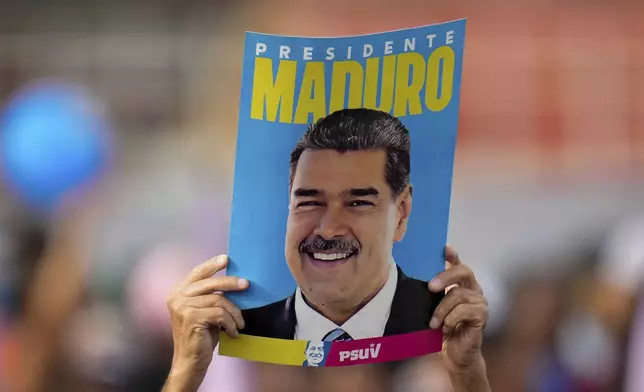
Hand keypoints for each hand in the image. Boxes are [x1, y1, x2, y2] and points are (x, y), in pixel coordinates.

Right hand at [166, 255, 248, 375]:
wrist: (190, 361)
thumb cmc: (201, 336)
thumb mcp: (204, 310)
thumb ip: (210, 295)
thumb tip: (234, 281)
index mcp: (178, 292)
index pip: (197, 273)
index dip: (212, 265)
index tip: (226, 259)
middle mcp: (177, 297)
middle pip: (210, 283)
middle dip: (231, 283)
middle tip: (247, 285)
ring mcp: (182, 307)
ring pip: (218, 300)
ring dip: (234, 313)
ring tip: (239, 323)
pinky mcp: (192, 318)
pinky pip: (220, 314)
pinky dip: (230, 323)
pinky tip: (233, 332)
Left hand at [428, 246, 487, 372]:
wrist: (452, 355)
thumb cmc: (441, 330)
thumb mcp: (432, 308)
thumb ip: (430, 294)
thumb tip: (413, 279)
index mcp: (460, 285)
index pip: (458, 264)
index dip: (453, 255)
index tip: (445, 248)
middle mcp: (472, 289)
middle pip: (464, 271)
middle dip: (445, 276)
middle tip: (430, 287)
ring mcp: (479, 302)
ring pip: (459, 294)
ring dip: (442, 309)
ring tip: (433, 323)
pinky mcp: (482, 317)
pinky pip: (465, 311)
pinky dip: (451, 318)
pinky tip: (445, 328)